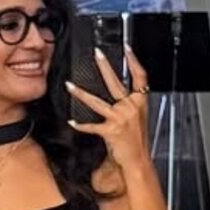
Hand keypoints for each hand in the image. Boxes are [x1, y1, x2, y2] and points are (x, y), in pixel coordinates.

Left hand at [66, 45, 150, 167]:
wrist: (138, 161)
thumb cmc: (137, 141)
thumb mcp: (138, 118)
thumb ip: (129, 104)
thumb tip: (119, 94)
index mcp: (140, 102)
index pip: (140, 77)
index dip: (134, 61)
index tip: (127, 49)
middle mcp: (131, 107)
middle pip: (116, 83)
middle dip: (105, 66)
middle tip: (97, 54)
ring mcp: (120, 118)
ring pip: (97, 102)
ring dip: (81, 94)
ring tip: (69, 85)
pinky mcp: (111, 131)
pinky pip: (92, 126)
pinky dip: (81, 125)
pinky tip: (71, 122)